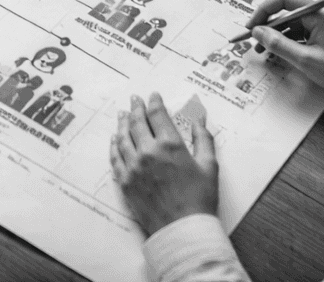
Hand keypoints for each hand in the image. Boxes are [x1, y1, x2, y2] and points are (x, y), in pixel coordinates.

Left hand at [110, 93, 218, 234]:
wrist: (183, 228)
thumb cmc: (200, 198)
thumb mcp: (210, 166)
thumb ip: (204, 139)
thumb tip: (199, 120)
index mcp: (170, 144)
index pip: (158, 115)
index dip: (154, 102)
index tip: (153, 96)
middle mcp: (148, 151)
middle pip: (137, 123)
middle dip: (136, 108)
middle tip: (134, 100)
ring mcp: (134, 166)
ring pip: (123, 138)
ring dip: (122, 123)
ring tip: (122, 115)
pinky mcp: (125, 182)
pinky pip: (115, 158)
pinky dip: (114, 146)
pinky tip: (114, 139)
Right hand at [246, 0, 323, 103]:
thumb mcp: (305, 60)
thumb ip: (279, 44)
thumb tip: (258, 32)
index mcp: (319, 14)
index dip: (264, 10)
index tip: (252, 25)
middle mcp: (321, 14)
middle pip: (287, 11)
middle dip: (268, 25)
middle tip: (253, 39)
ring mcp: (323, 24)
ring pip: (291, 23)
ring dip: (276, 35)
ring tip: (262, 51)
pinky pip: (300, 33)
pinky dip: (287, 41)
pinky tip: (277, 53)